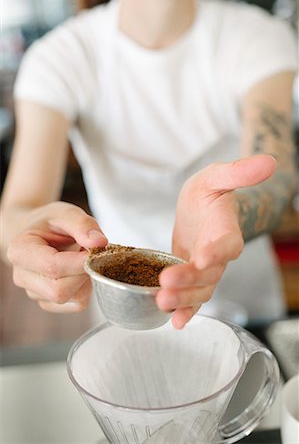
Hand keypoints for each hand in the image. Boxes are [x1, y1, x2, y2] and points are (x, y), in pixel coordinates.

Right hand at [7, 202, 106, 311]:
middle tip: (89, 252)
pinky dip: (86, 288)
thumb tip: (100, 243)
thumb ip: (83, 225)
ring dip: (87, 279)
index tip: (96, 250)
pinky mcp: (49, 302)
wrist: (40, 233)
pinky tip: (80, 270)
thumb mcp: (67, 213)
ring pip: (72, 298)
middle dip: (83, 273)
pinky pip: (78, 303)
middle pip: (60, 290)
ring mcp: (35, 292)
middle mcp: (22, 276)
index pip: (53, 267)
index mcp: (20, 251)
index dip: (79, 262)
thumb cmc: (51, 223)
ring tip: (82, 258)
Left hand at [156, 155, 276, 328]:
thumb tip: (268, 162)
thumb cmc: (208, 193)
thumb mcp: (216, 176)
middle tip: (165, 285)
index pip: (226, 245)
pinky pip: (191, 295)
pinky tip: (173, 320)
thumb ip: (237, 172)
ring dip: (183, 299)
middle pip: (209, 274)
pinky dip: (185, 309)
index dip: (216, 253)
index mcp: (226, 231)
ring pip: (200, 290)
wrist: (200, 209)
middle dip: (188, 281)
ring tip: (162, 303)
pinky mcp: (191, 275)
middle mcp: (218, 254)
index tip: (202, 258)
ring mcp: (206, 268)